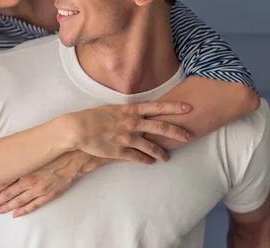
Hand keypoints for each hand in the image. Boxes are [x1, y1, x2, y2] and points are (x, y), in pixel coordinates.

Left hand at [0, 151, 115, 217]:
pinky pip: (34, 205)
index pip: (6, 181)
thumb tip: (10, 159)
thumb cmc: (55, 152)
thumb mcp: (36, 153)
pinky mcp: (49, 195)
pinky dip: (24, 210)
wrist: (74, 158)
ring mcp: (40, 190)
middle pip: (10, 194)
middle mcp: (31, 181)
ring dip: (8, 207)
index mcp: (26, 170)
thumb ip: (23, 158)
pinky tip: (16, 214)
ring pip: (20, 201)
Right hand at [67, 101, 192, 163]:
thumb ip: (127, 110)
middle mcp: (133, 123)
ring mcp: (128, 138)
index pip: (157, 107)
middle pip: (161, 127)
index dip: (173, 107)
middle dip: (178, 132)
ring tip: (167, 158)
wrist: (79, 128)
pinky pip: (138, 157)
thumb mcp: (113, 108)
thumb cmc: (94, 116)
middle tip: (190, 136)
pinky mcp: (120, 151)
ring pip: (151, 147)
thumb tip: (136, 111)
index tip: (188, 108)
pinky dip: (146, 161)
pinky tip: (150, 163)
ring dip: (162, 153)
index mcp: (131, 110)